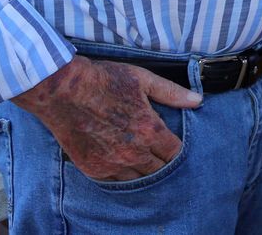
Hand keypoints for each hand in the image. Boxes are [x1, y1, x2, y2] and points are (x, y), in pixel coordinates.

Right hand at [13, 56, 202, 181]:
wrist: (63, 91)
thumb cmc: (104, 81)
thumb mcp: (143, 80)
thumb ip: (172, 93)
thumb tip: (198, 101)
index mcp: (149, 130)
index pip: (175, 153)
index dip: (175, 148)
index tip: (171, 142)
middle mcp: (133, 153)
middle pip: (159, 169)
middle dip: (161, 160)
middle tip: (157, 149)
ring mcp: (112, 163)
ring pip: (139, 179)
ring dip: (143, 169)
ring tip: (141, 156)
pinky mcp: (93, 169)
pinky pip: (116, 181)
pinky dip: (122, 173)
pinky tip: (121, 161)